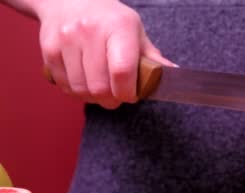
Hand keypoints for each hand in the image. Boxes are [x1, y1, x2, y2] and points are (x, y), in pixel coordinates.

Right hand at [36, 0, 174, 108]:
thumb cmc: (109, 19)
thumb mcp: (135, 30)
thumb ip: (152, 56)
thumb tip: (173, 73)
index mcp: (119, 27)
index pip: (122, 71)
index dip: (128, 93)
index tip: (131, 96)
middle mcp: (90, 31)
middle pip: (100, 87)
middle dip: (112, 99)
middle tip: (117, 96)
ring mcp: (67, 40)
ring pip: (81, 89)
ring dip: (93, 98)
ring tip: (101, 90)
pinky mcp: (49, 49)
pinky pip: (64, 85)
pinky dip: (76, 91)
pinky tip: (85, 82)